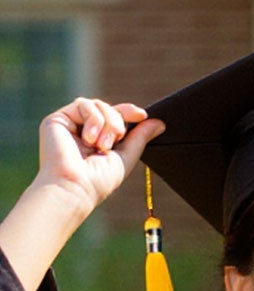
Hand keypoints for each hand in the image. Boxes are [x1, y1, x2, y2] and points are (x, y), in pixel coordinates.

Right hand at [33, 99, 159, 217]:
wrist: (75, 186)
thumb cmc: (99, 180)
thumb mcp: (126, 157)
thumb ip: (140, 138)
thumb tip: (159, 122)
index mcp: (98, 140)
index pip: (115, 117)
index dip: (129, 112)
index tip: (142, 115)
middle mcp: (83, 131)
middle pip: (108, 108)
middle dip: (118, 121)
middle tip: (116, 139)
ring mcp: (70, 124)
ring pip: (97, 104)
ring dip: (107, 122)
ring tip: (102, 145)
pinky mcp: (57, 119)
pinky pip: (83, 104)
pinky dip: (93, 119)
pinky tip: (89, 139)